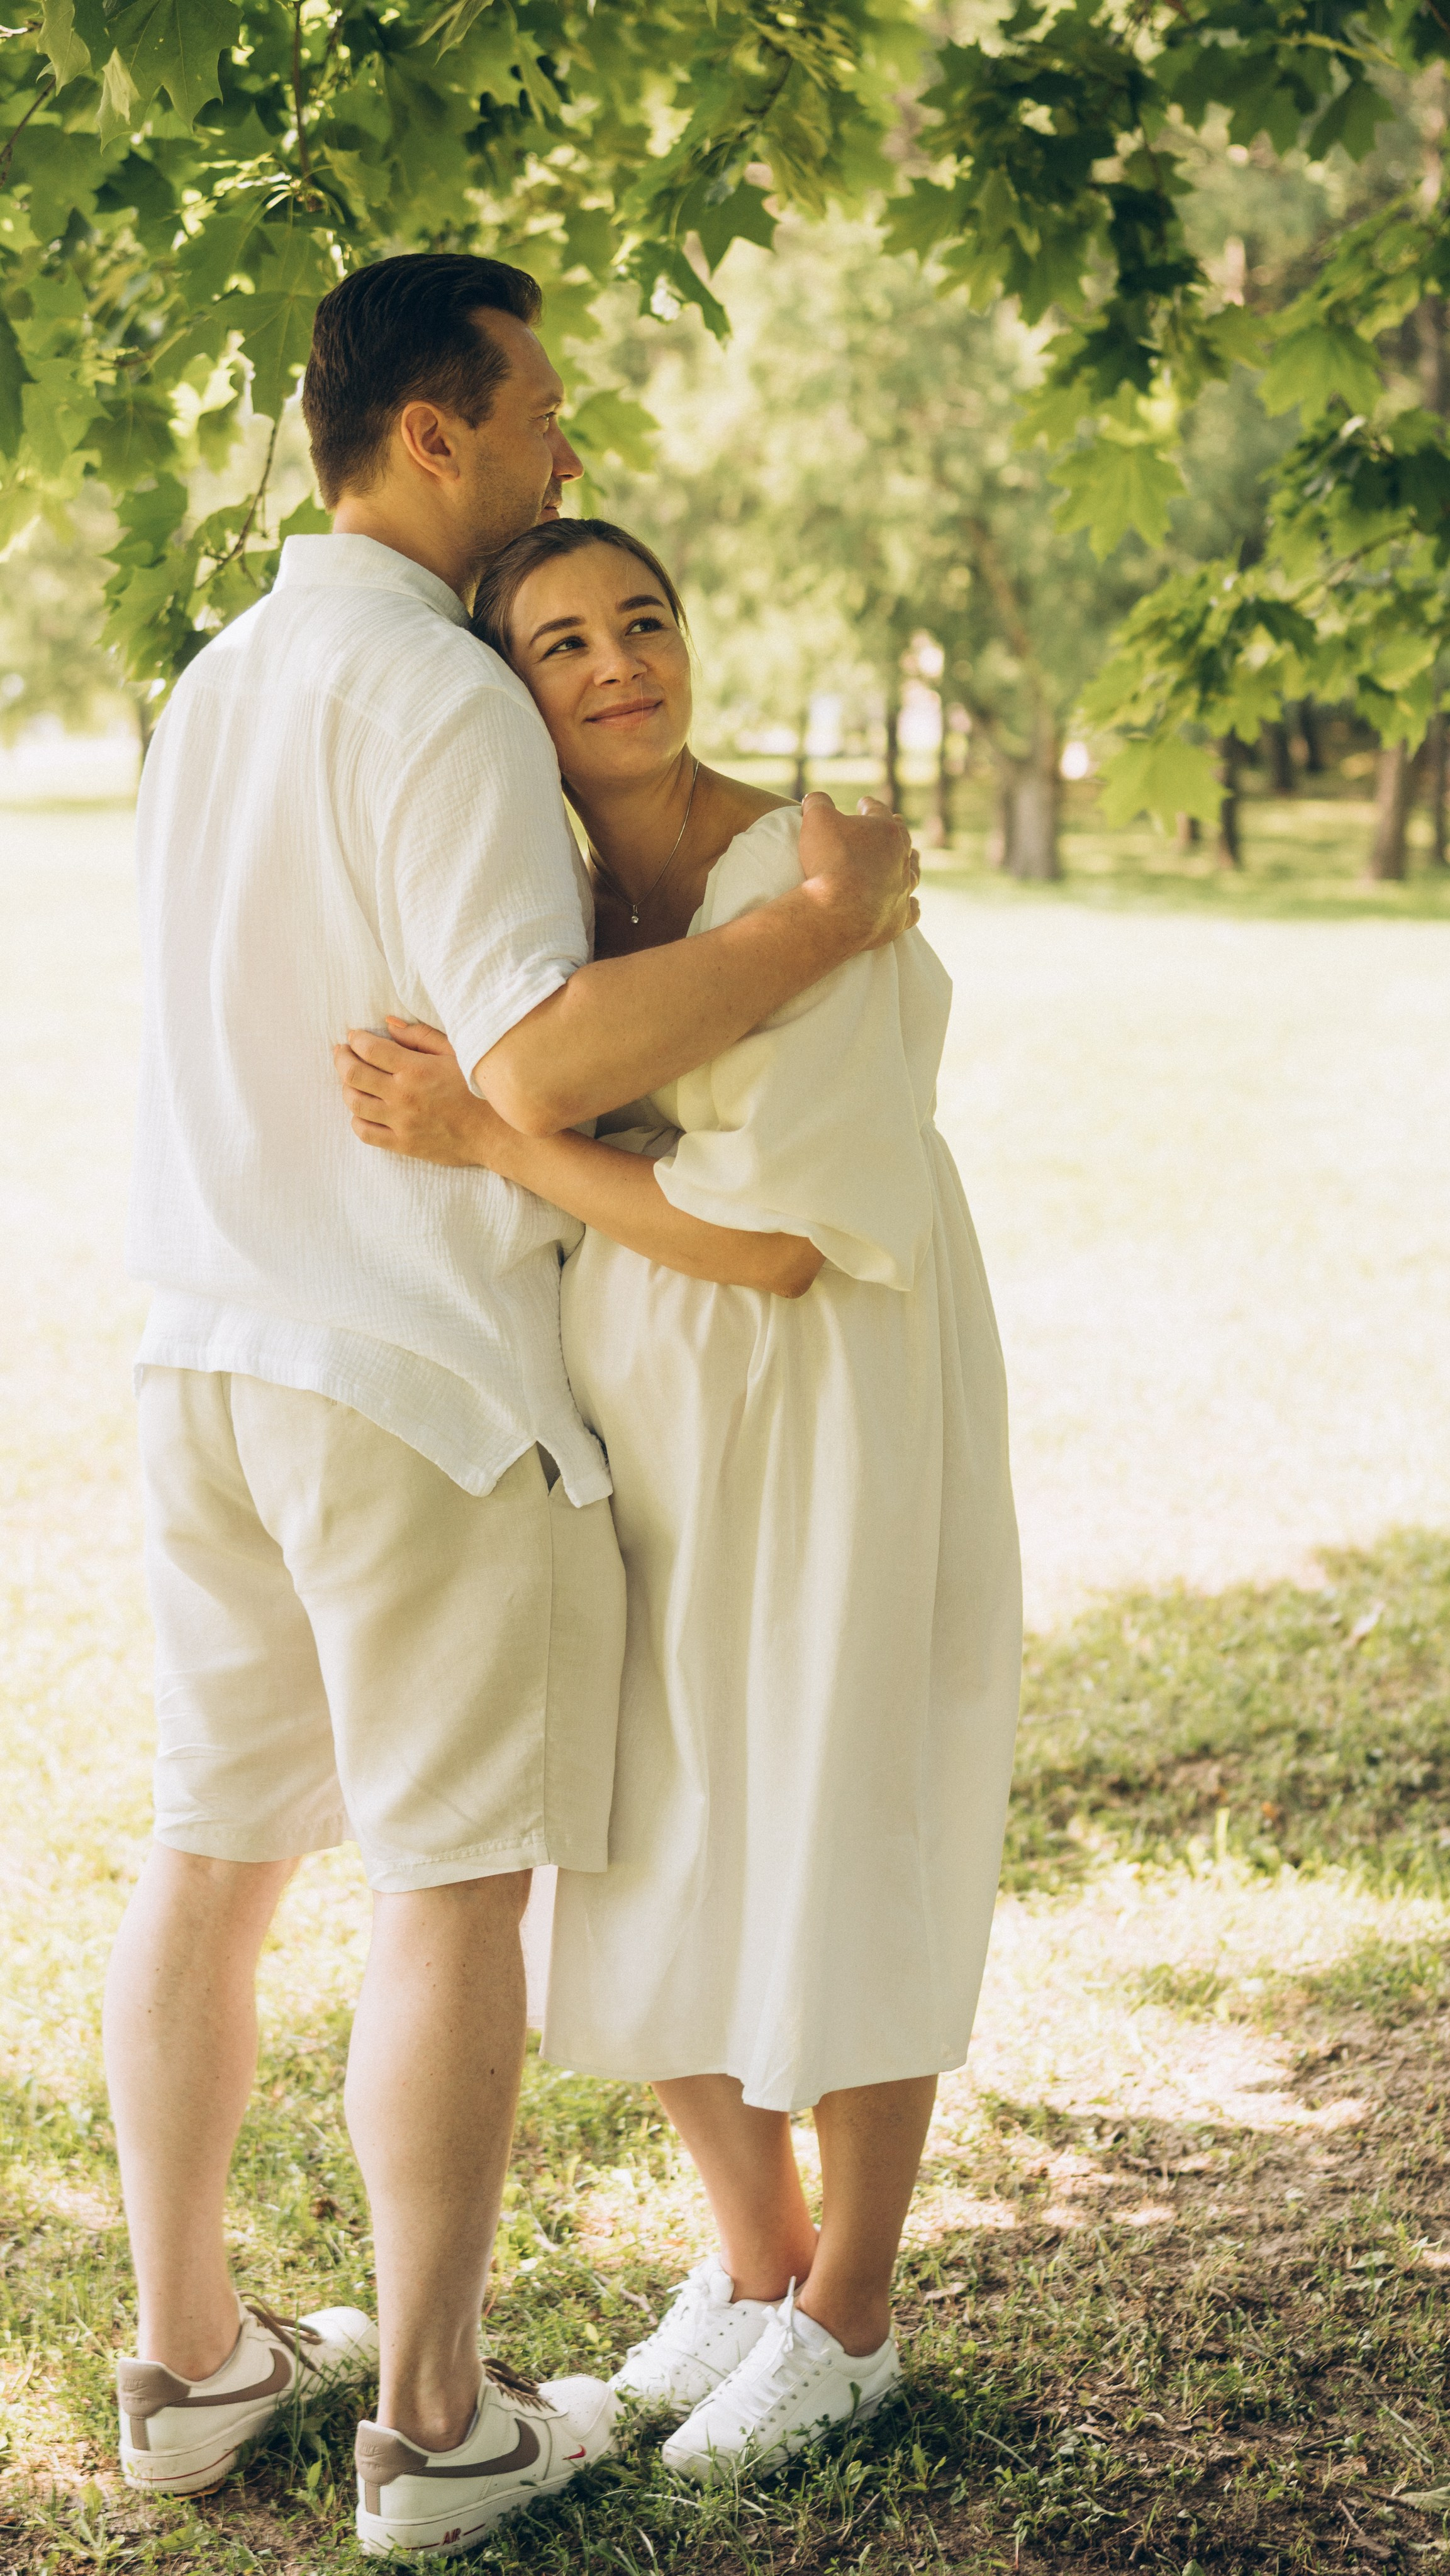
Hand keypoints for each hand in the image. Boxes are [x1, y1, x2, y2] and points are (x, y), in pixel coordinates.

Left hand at [333, 1019, 519, 1171]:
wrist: (498, 1133)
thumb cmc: (480, 1090)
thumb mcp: (457, 1052)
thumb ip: (420, 1036)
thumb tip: (388, 1024)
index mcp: (416, 1069)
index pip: (369, 1049)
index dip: (355, 1039)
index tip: (354, 1036)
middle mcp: (403, 1096)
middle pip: (353, 1074)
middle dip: (341, 1057)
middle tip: (342, 1051)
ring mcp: (401, 1123)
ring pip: (354, 1102)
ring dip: (346, 1087)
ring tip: (352, 1079)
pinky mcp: (403, 1144)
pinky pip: (365, 1132)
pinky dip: (356, 1118)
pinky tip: (363, 1109)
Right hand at [796, 790, 920, 953]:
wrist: (838, 911)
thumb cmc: (829, 860)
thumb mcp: (816, 820)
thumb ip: (817, 803)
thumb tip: (815, 798)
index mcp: (885, 830)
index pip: (878, 811)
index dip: (869, 806)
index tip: (864, 803)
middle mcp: (901, 857)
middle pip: (902, 839)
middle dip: (896, 830)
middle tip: (895, 823)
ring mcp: (902, 889)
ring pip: (913, 872)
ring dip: (911, 864)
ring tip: (911, 859)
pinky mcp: (899, 918)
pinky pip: (912, 910)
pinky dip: (912, 906)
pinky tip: (914, 904)